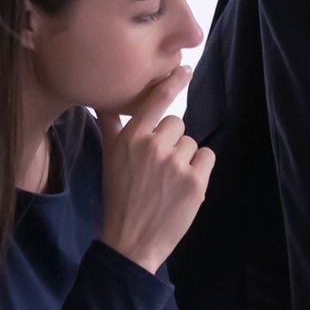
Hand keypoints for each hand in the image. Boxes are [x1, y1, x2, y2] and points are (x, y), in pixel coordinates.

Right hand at [97, 66, 213, 272]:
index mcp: (130, 139)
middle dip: (171, 142)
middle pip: (177, 123)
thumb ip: (110, 126)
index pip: (155, 100)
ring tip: (166, 182)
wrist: (132, 241)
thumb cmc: (120, 197)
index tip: (185, 68)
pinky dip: (200, 170)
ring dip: (184, 158)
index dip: (172, 82)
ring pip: (192, 142)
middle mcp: (152, 147)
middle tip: (156, 169)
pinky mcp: (196, 181)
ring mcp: (175, 164)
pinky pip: (207, 157)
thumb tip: (102, 99)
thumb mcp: (109, 159)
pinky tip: (182, 186)